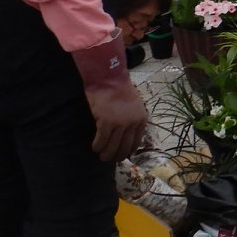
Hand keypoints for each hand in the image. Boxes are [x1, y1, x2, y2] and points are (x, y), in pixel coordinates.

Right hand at [72, 32, 147, 162]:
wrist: (109, 78)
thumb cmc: (118, 89)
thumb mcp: (133, 105)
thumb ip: (131, 119)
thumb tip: (125, 135)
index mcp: (142, 119)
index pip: (137, 142)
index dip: (129, 151)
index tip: (123, 156)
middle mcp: (133, 123)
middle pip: (125, 147)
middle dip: (117, 156)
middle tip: (110, 159)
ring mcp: (120, 124)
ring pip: (112, 146)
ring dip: (106, 154)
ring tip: (101, 156)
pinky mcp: (106, 123)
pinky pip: (101, 140)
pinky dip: (97, 146)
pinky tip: (95, 147)